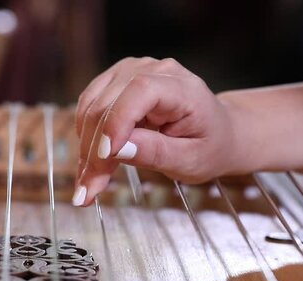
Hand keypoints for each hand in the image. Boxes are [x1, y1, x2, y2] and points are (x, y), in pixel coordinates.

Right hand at [72, 57, 250, 205]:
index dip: (117, 122)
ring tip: (88, 182)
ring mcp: (132, 72)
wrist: (217, 132)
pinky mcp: (116, 81)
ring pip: (93, 106)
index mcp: (182, 88)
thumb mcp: (191, 160)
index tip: (105, 156)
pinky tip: (89, 163)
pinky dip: (86, 137)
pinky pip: (90, 106)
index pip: (140, 92)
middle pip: (110, 103)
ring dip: (85, 147)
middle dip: (95, 150)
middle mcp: (154, 70)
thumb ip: (156, 153)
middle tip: (90, 189)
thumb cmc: (209, 146)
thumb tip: (118, 149)